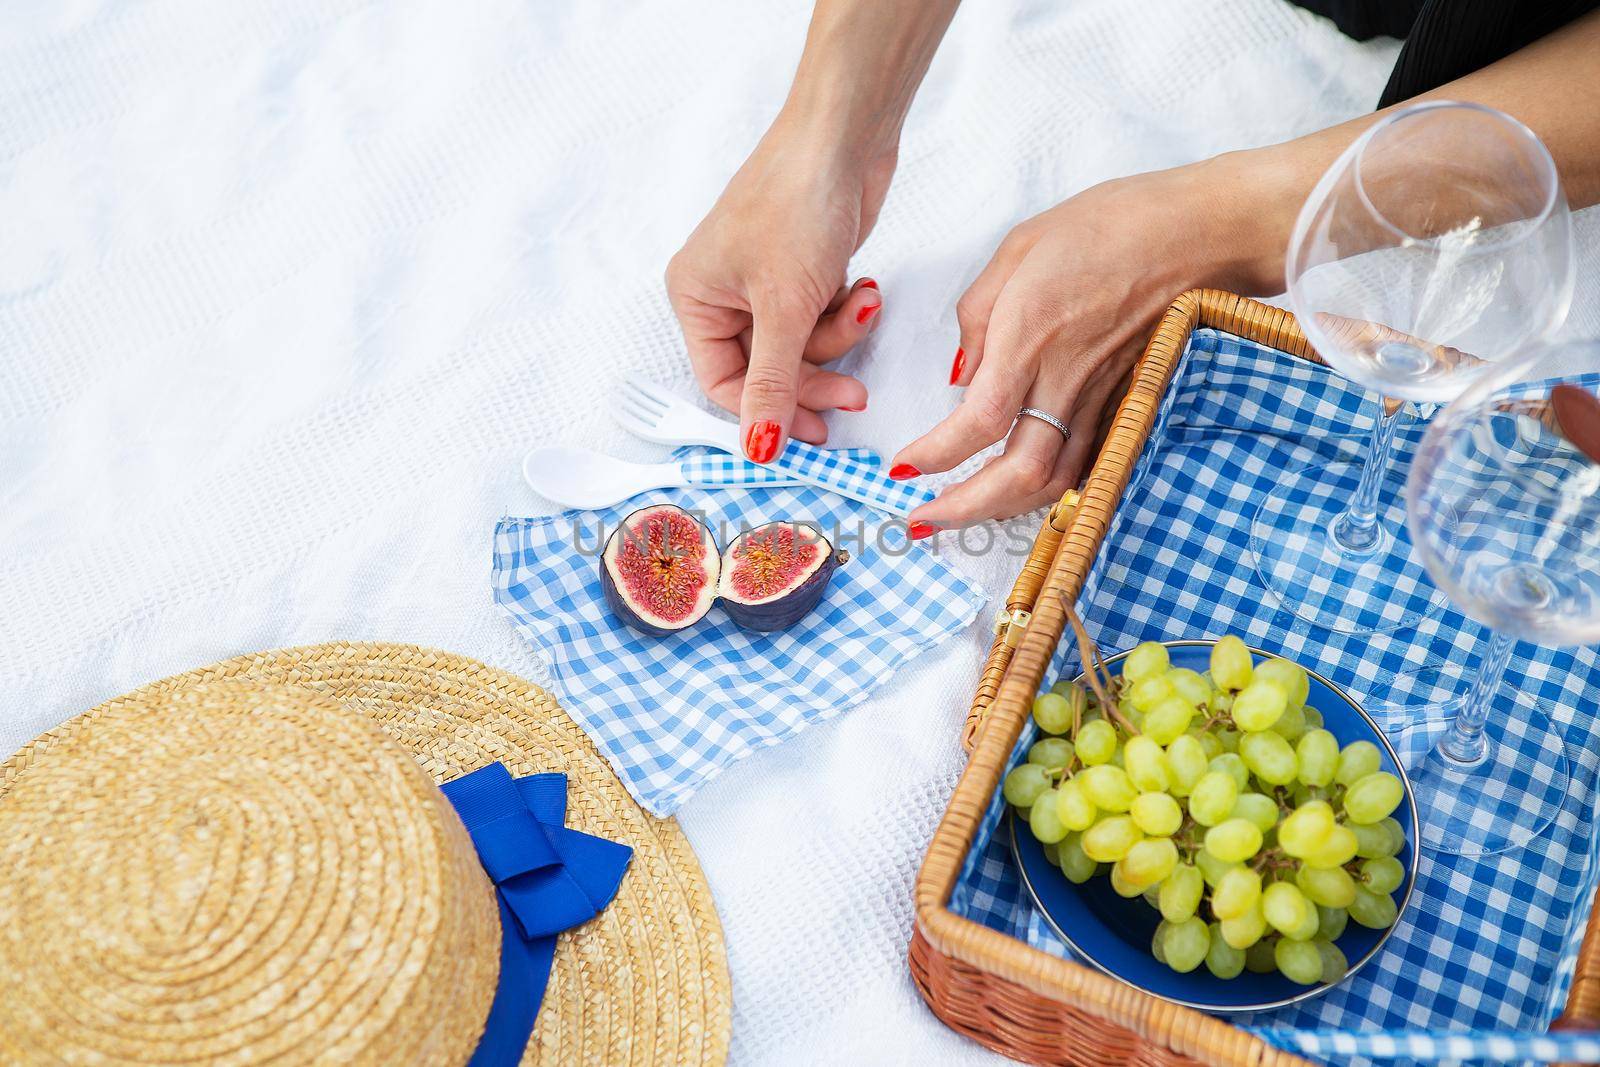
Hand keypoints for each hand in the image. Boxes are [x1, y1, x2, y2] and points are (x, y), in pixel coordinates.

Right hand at [666, 117, 895, 460]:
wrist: (846, 136)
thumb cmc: (798, 203)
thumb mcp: (784, 308)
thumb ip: (772, 385)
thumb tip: (756, 450)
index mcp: (695, 299)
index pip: (724, 385)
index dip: (768, 415)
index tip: (814, 434)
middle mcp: (723, 293)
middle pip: (768, 371)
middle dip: (816, 377)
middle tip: (855, 395)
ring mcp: (764, 282)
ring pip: (803, 348)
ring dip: (839, 336)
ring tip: (864, 303)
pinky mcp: (802, 271)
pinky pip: (822, 319)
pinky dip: (847, 311)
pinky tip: (865, 286)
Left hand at [891, 157, 1279, 530]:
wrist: (1204, 229)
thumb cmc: (1113, 223)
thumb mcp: (1021, 245)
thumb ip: (978, 312)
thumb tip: (960, 375)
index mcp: (1030, 333)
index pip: (976, 421)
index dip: (935, 456)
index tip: (903, 467)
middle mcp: (1065, 375)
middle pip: (1019, 473)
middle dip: (965, 509)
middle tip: (924, 520)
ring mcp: (1101, 394)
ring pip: (1056, 480)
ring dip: (1005, 509)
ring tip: (965, 513)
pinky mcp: (1124, 400)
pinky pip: (1086, 462)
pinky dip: (1050, 489)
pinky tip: (1023, 491)